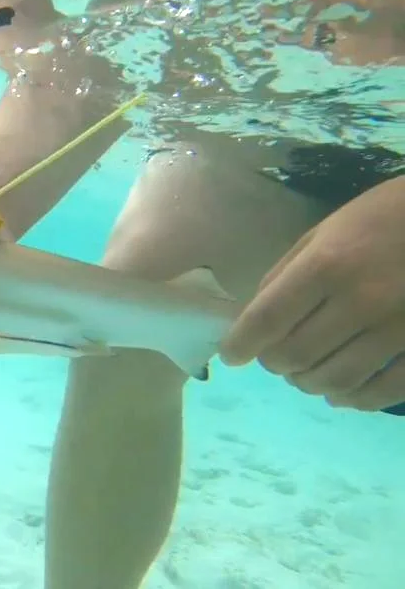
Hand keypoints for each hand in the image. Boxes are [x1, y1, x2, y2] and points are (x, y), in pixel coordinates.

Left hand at [220, 177, 404, 411]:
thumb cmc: (380, 218)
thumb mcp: (323, 232)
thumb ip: (284, 275)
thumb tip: (253, 321)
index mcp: (326, 265)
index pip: (267, 320)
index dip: (240, 345)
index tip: (230, 355)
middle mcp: (359, 300)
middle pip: (295, 355)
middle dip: (274, 363)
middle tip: (274, 357)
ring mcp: (397, 328)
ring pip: (335, 380)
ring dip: (309, 383)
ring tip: (304, 374)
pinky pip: (382, 391)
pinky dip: (354, 399)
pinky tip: (343, 393)